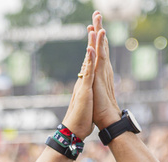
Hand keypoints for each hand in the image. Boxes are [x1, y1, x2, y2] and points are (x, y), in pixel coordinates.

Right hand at [61, 20, 96, 138]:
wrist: (73, 131)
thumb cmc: (80, 122)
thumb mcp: (85, 106)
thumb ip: (86, 99)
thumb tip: (87, 99)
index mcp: (84, 85)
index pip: (88, 65)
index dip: (91, 51)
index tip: (94, 38)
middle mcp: (82, 82)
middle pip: (87, 58)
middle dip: (91, 41)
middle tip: (92, 24)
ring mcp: (82, 85)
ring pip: (87, 61)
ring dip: (90, 44)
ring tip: (92, 29)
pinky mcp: (84, 91)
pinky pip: (87, 72)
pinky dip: (89, 60)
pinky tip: (91, 48)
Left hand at [90, 12, 120, 130]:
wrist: (107, 119)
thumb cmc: (100, 109)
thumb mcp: (94, 92)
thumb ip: (94, 85)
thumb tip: (93, 82)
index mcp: (101, 72)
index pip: (98, 51)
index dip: (96, 38)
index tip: (92, 26)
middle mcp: (103, 69)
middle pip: (101, 45)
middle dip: (99, 29)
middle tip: (97, 14)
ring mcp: (102, 72)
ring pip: (101, 48)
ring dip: (99, 33)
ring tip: (97, 19)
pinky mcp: (99, 77)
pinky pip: (99, 58)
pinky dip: (98, 47)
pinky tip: (97, 37)